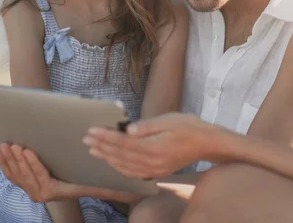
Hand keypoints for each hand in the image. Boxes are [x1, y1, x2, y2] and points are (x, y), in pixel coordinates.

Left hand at [0, 143, 142, 202]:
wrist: (72, 192)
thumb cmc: (84, 183)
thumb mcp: (94, 185)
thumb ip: (107, 188)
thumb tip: (127, 188)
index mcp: (52, 191)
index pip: (40, 176)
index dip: (32, 164)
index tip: (26, 150)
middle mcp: (38, 193)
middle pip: (24, 175)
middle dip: (16, 159)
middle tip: (11, 143)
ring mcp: (28, 188)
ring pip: (13, 174)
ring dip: (6, 160)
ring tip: (2, 145)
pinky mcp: (21, 182)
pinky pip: (8, 173)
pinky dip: (1, 161)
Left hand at [84, 112, 223, 178]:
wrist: (206, 143)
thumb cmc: (189, 126)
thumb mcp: (169, 119)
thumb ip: (147, 126)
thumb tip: (127, 129)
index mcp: (155, 147)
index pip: (124, 142)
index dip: (106, 137)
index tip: (92, 130)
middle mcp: (153, 162)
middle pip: (121, 155)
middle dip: (102, 146)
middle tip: (86, 138)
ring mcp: (154, 169)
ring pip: (124, 166)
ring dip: (107, 157)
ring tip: (93, 149)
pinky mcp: (157, 172)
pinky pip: (133, 173)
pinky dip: (119, 167)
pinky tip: (111, 161)